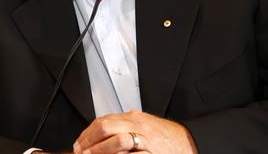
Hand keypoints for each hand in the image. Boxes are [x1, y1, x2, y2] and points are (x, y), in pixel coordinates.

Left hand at [72, 110, 196, 153]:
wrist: (189, 142)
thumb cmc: (166, 137)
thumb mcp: (144, 125)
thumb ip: (126, 124)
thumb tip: (104, 128)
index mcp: (134, 118)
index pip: (103, 121)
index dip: (87, 134)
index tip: (78, 144)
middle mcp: (138, 127)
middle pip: (106, 128)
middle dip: (89, 142)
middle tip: (80, 152)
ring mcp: (145, 141)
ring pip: (117, 142)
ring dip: (100, 151)